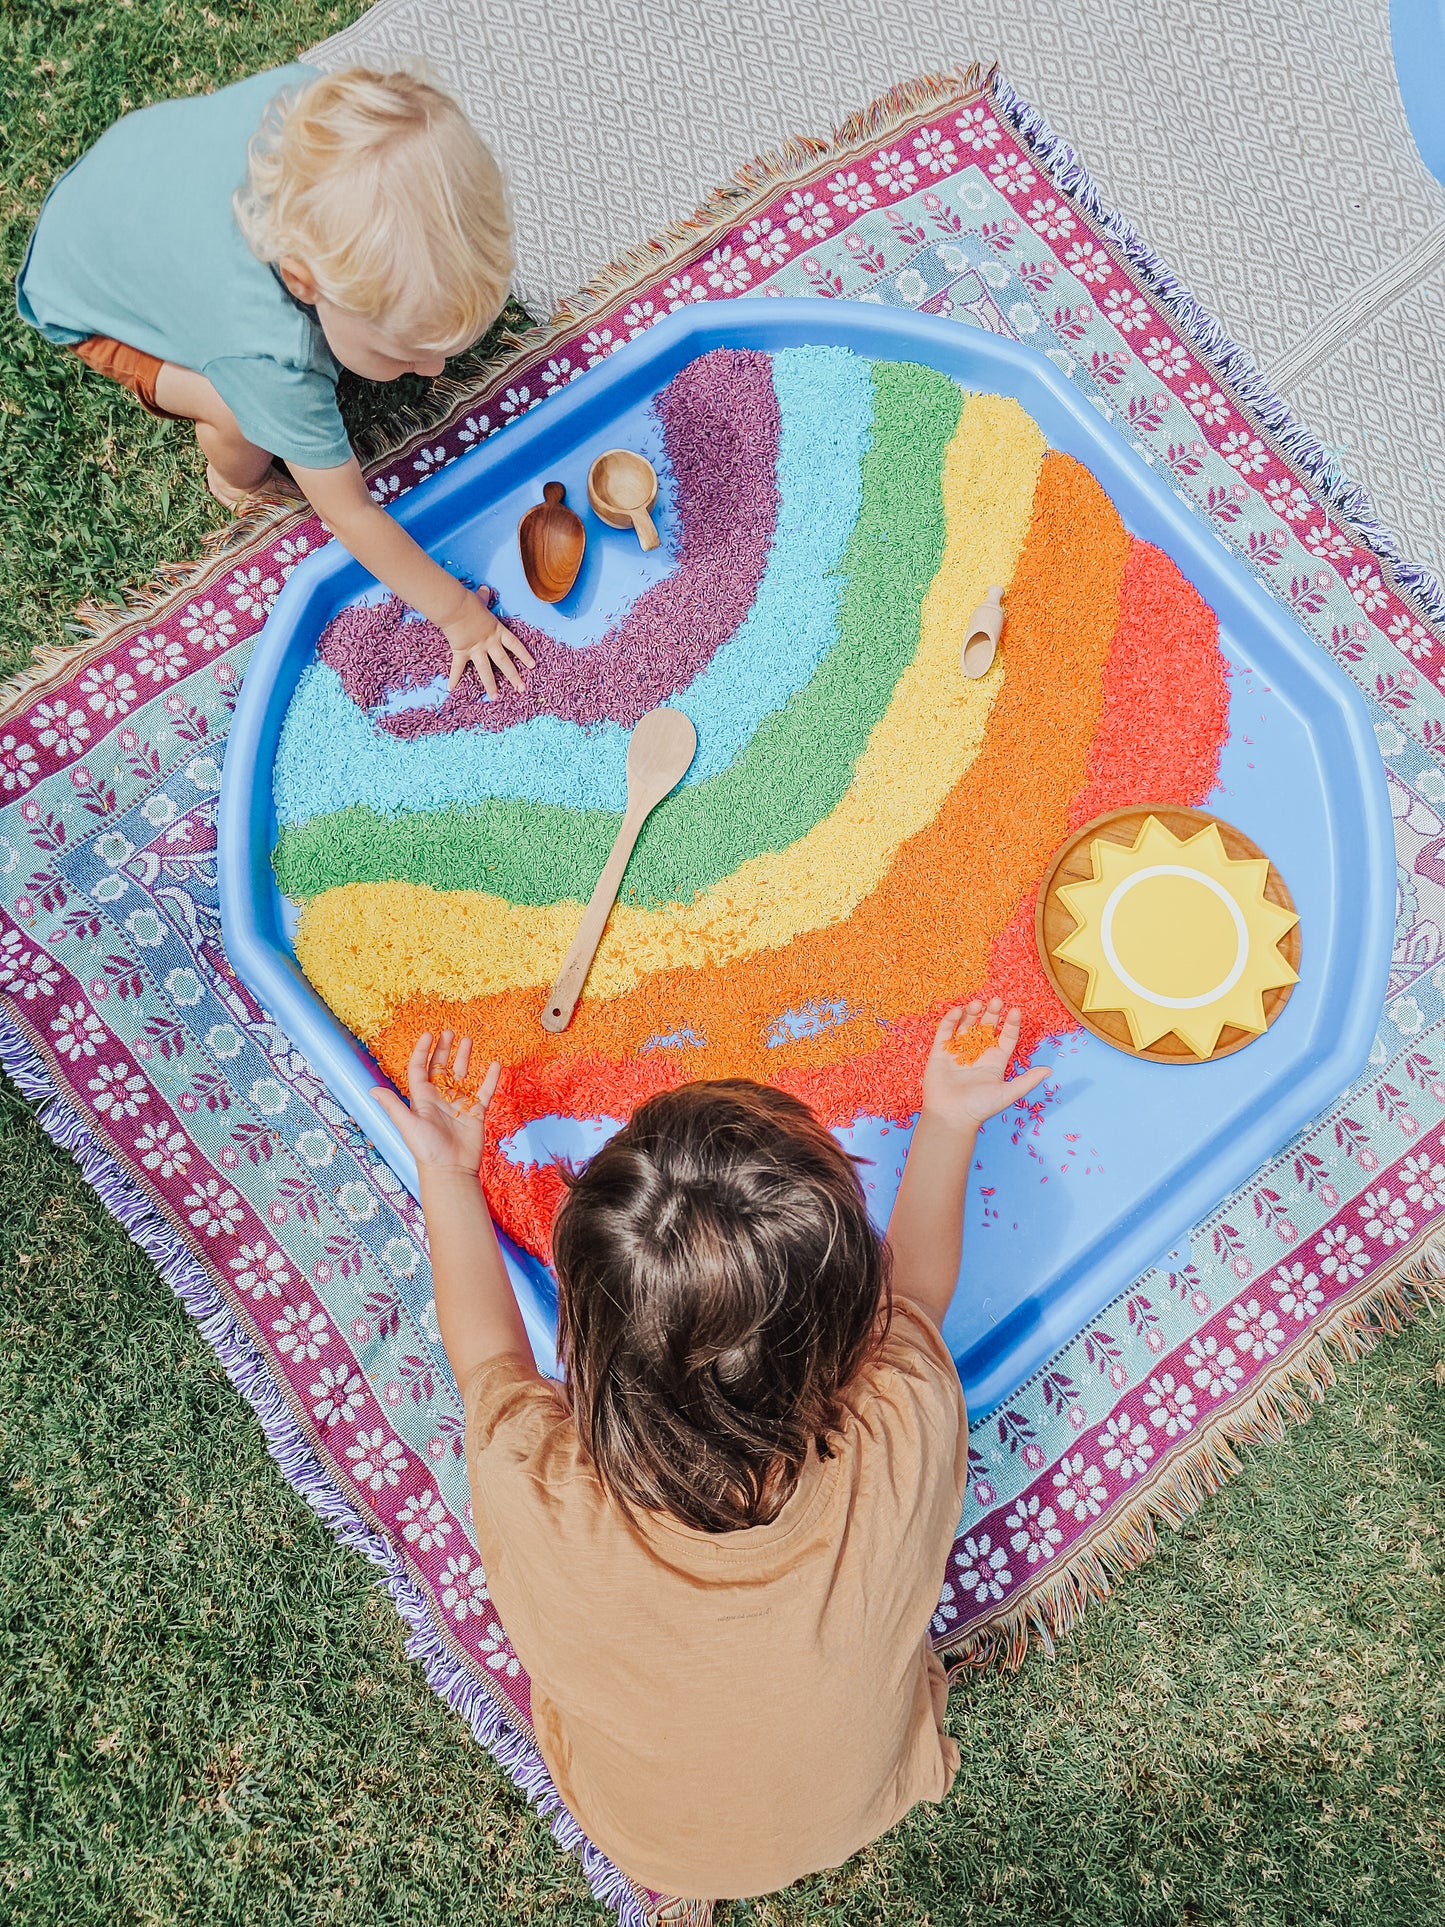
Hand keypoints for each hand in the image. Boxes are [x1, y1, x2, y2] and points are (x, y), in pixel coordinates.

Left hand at [373, 1030, 499, 1174]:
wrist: (450, 1170)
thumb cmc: (426, 1149)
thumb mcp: (408, 1125)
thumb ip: (393, 1105)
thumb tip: (372, 1090)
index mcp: (422, 1098)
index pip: (420, 1068)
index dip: (422, 1051)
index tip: (428, 1034)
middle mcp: (440, 1098)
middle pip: (441, 1067)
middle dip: (444, 1049)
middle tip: (449, 1032)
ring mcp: (459, 1104)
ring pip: (462, 1074)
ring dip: (464, 1058)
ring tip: (468, 1040)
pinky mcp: (476, 1112)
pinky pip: (484, 1091)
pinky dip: (490, 1078)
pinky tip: (494, 1064)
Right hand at [443, 589, 534, 698]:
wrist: (455, 606)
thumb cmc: (468, 601)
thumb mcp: (480, 599)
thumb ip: (484, 597)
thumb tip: (485, 589)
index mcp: (496, 631)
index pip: (514, 645)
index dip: (524, 655)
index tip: (532, 666)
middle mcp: (489, 643)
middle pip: (504, 663)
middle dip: (514, 677)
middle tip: (522, 689)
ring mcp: (476, 649)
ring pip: (486, 670)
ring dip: (491, 685)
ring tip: (495, 698)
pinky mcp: (461, 651)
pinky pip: (457, 667)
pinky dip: (454, 677)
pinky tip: (452, 688)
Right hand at [921, 999, 1050, 1132]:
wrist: (951, 1116)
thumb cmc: (979, 1108)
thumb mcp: (1007, 1093)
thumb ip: (1027, 1081)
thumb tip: (1049, 1070)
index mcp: (995, 1061)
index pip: (1006, 1037)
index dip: (1011, 1024)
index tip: (1015, 1011)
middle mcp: (977, 1054)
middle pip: (986, 1027)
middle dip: (992, 1014)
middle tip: (996, 1000)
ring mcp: (958, 1051)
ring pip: (966, 1026)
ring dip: (971, 1013)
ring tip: (977, 1003)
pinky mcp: (940, 1052)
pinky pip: (946, 1032)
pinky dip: (951, 1020)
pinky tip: (958, 1011)